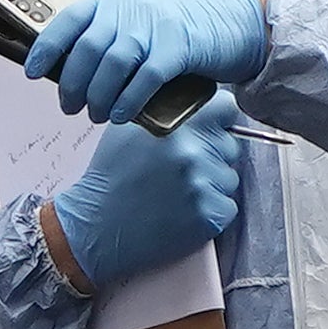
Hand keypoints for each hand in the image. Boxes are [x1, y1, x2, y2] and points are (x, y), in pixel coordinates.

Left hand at [25, 0, 267, 125]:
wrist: (234, 23)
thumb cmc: (182, 30)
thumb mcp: (139, 23)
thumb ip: (110, 39)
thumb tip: (74, 75)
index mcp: (114, 0)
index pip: (68, 20)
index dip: (46, 48)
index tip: (32, 72)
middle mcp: (129, 7)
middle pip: (86, 50)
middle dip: (72, 85)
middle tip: (70, 107)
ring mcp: (154, 24)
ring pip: (111, 66)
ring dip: (98, 98)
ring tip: (97, 116)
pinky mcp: (177, 45)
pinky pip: (144, 78)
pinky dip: (128, 101)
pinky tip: (122, 116)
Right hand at [44, 102, 245, 290]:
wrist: (98, 228)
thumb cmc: (112, 177)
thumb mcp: (129, 127)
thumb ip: (166, 109)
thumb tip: (197, 100)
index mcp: (176, 123)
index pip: (226, 108)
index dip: (218, 120)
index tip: (208, 131)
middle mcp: (192, 151)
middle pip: (230, 146)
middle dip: (213, 156)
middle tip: (181, 171)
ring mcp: (203, 184)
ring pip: (228, 178)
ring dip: (211, 186)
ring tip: (177, 194)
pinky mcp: (209, 216)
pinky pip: (226, 207)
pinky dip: (211, 212)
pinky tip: (183, 213)